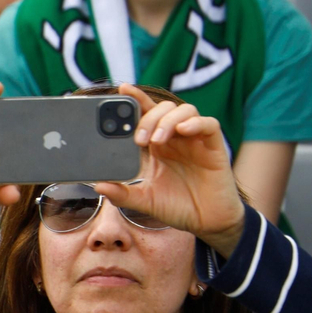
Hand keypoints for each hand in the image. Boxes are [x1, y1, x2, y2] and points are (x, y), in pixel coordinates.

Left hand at [96, 85, 246, 256]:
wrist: (206, 222)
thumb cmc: (176, 207)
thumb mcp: (144, 201)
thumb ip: (121, 194)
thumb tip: (97, 186)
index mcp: (157, 146)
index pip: (146, 114)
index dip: (136, 99)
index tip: (122, 90)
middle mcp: (175, 138)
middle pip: (163, 109)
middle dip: (148, 118)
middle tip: (138, 139)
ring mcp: (195, 141)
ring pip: (185, 111)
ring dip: (167, 120)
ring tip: (157, 140)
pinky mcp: (214, 147)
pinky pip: (209, 124)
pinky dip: (195, 123)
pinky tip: (182, 131)